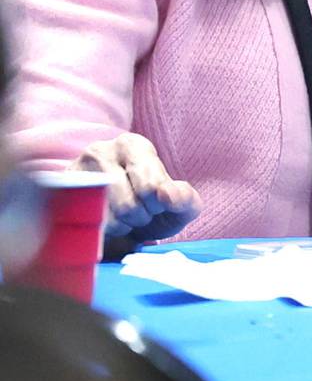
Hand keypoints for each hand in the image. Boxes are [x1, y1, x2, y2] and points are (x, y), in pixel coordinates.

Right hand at [72, 133, 202, 243]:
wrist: (109, 210)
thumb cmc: (147, 203)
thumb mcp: (176, 201)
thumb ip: (185, 199)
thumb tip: (168, 196)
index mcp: (133, 145)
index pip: (152, 187)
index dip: (158, 206)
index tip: (157, 203)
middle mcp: (100, 151)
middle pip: (128, 206)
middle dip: (140, 218)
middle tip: (139, 213)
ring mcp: (73, 173)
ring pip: (105, 219)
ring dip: (120, 228)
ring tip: (121, 217)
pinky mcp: (57, 199)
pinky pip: (85, 229)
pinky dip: (100, 235)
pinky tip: (103, 224)